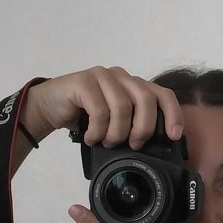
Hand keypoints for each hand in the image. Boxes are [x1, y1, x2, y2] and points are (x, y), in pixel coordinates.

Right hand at [30, 66, 184, 149]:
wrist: (48, 107)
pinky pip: (99, 109)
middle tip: (133, 144)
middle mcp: (121, 77)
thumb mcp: (114, 122)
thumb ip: (132, 124)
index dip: (173, 114)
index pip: (163, 94)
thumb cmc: (84, 117)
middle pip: (146, 99)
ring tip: (106, 142)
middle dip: (143, 127)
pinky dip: (97, 130)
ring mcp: (102, 76)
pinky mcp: (83, 81)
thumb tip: (154, 146)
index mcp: (134, 85)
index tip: (174, 136)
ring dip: (116, 132)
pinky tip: (91, 137)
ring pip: (122, 106)